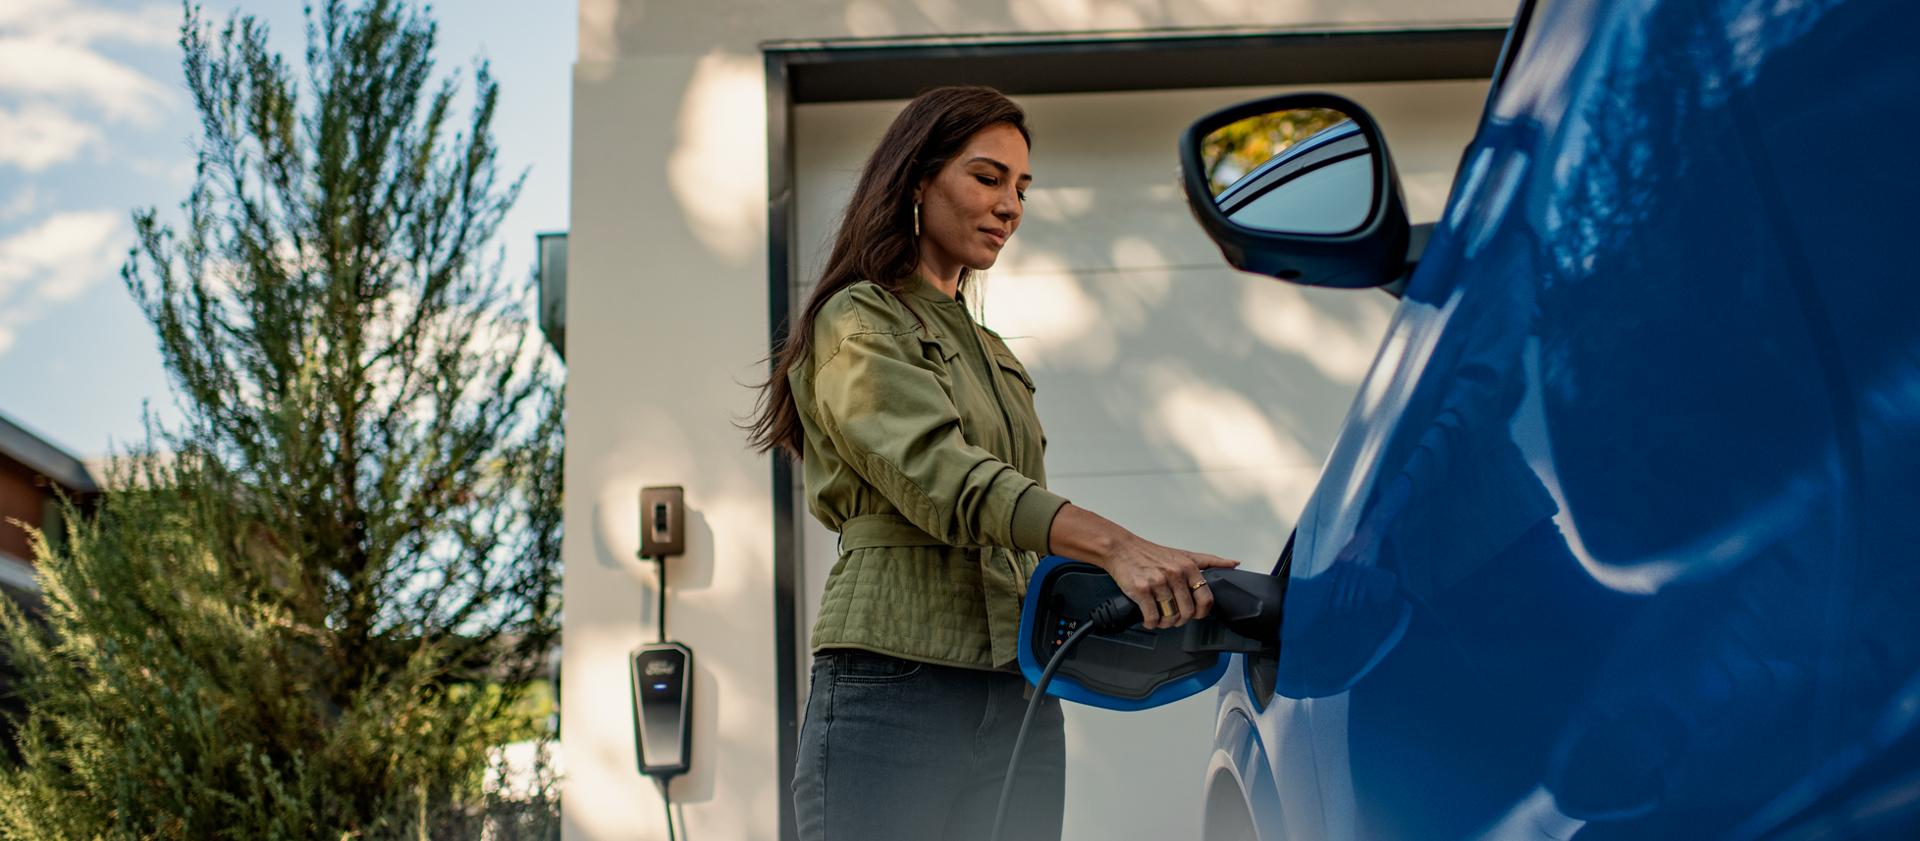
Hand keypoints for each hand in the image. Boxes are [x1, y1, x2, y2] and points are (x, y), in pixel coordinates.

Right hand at [1097, 535, 1240, 629]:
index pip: (1206, 599)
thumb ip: (1210, 561)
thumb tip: (1234, 564)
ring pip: (1170, 616)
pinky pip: (1152, 617)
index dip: (1201, 613)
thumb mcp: (1184, 554)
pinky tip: (1149, 618)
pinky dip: (1151, 622)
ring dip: (1165, 623)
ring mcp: (1158, 582)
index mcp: (1189, 567)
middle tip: (1174, 618)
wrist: (1121, 549)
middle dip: (1181, 620)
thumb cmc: (1151, 553)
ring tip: (1160, 618)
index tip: (1195, 614)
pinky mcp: (1141, 590)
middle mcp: (1175, 574)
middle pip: (1187, 612)